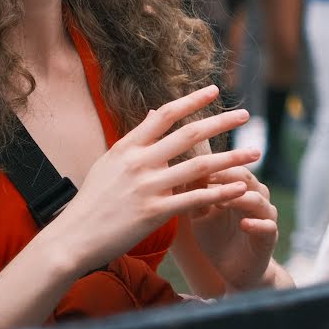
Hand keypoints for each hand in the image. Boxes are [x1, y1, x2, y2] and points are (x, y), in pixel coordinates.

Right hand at [51, 86, 258, 278]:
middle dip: (220, 122)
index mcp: (128, 148)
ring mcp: (147, 187)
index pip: (165, 115)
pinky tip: (241, 187)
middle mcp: (139, 162)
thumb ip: (136, 139)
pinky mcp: (153, 212)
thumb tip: (158, 110)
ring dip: (232, 158)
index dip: (192, 100)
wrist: (72, 239)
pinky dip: (220, 193)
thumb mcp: (109, 163)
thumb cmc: (93, 201)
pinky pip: (195, 200)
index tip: (215, 90)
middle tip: (246, 115)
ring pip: (199, 167)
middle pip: (188, 135)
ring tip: (256, 153)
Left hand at [186, 164, 279, 289]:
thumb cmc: (217, 238)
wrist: (233, 271)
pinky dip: (258, 224)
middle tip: (209, 177)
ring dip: (241, 199)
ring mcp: (265, 217)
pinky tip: (245, 224)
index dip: (217, 167)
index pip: (232, 170)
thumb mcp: (201, 217)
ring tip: (222, 202)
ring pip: (258, 200)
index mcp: (240, 190)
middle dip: (229, 176)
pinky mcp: (269, 237)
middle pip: (248, 179)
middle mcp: (256, 199)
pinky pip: (268, 226)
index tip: (196, 167)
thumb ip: (196, 197)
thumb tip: (181, 174)